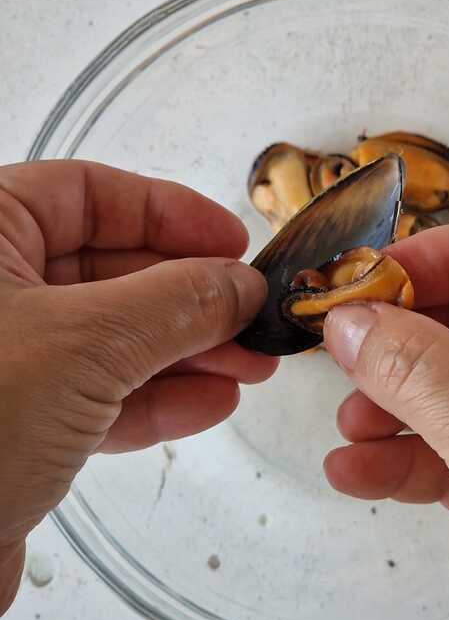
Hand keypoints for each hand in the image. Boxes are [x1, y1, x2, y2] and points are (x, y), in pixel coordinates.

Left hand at [0, 160, 274, 613]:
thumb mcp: (85, 342)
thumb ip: (175, 302)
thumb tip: (242, 283)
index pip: (85, 194)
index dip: (168, 212)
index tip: (232, 242)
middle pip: (108, 268)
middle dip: (190, 295)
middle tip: (253, 315)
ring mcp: (3, 361)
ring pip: (110, 338)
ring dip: (187, 351)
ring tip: (252, 365)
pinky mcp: (13, 425)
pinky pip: (96, 396)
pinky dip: (156, 399)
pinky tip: (212, 403)